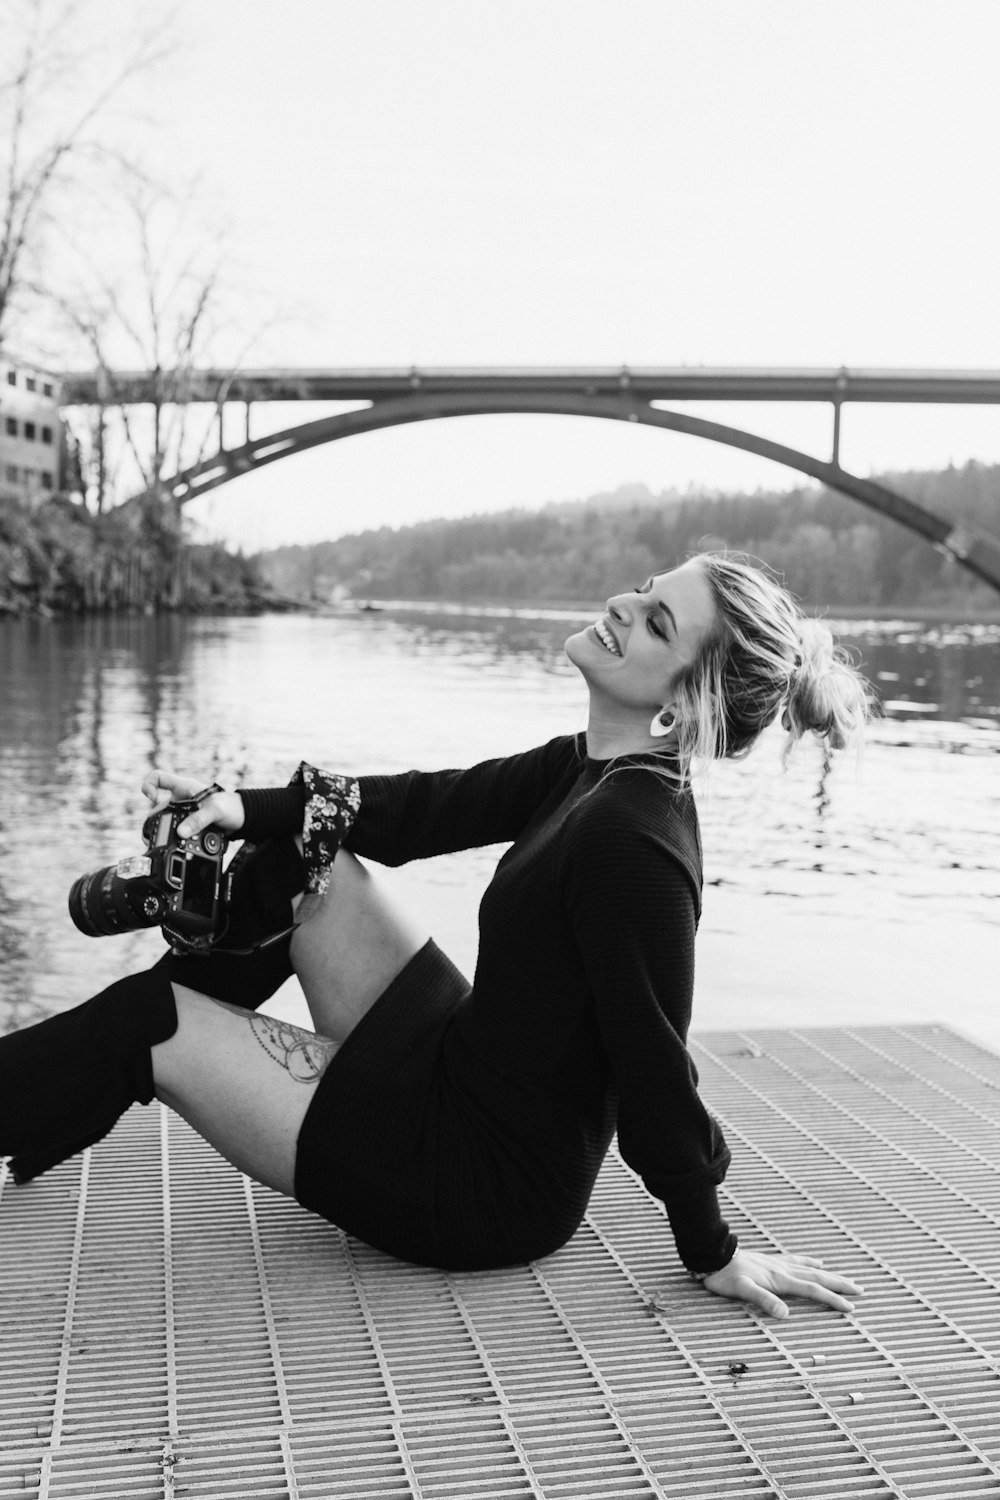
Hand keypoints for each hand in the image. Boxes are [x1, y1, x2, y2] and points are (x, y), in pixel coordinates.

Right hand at [141, 768, 244, 837]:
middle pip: (157, 806)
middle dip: (154, 821)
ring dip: (163, 832)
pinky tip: (176, 846)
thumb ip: (199, 820)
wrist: (241, 819)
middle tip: (154, 835)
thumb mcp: (215, 810)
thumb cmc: (230, 807)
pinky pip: (174, 832)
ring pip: (164, 821)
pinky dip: (173, 839)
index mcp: (184, 787)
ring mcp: (182, 812)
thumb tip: (181, 832)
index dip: (149, 785)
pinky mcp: (186, 825)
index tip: (152, 798)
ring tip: (164, 844)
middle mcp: (180, 799)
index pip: (158, 777)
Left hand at [701, 1248, 862, 1318]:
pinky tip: (816, 1262)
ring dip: (830, 1275)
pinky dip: (810, 1263)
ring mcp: (778, 1264)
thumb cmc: (726, 1276)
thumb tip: (785, 1314)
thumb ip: (764, 1300)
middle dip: (840, 1285)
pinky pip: (797, 1261)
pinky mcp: (771, 1261)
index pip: (812, 1291)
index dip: (832, 1299)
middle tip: (861, 1290)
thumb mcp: (743, 1291)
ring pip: (811, 1270)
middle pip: (818, 1278)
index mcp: (780, 1279)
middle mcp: (783, 1270)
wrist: (713, 1255)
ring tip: (846, 1278)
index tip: (851, 1307)